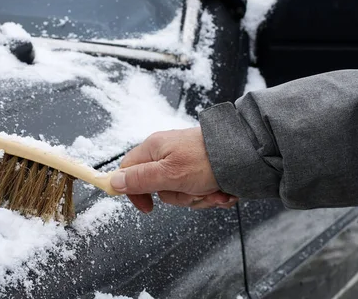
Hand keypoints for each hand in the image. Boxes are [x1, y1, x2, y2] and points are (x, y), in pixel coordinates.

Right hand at [110, 127, 237, 212]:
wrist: (244, 153)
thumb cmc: (206, 159)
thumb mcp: (168, 173)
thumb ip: (139, 179)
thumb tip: (113, 182)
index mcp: (154, 149)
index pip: (128, 171)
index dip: (134, 191)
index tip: (147, 207)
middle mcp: (167, 154)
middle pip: (158, 188)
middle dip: (179, 197)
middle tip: (192, 190)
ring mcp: (185, 162)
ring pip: (180, 193)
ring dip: (198, 198)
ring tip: (212, 189)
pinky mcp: (200, 170)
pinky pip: (197, 191)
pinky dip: (210, 195)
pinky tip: (221, 190)